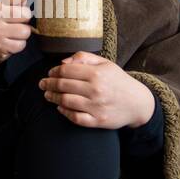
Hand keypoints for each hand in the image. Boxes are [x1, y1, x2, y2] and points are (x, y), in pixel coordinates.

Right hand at [0, 0, 33, 78]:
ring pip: (26, 31)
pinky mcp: (0, 47)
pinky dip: (18, 44)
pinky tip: (8, 42)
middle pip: (26, 14)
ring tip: (10, 32)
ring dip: (21, 33)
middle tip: (11, 22)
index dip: (21, 1)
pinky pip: (22, 44)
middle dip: (23, 20)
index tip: (13, 5)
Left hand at [38, 51, 155, 129]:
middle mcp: (96, 89)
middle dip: (48, 84)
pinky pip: (75, 118)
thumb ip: (83, 57)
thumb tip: (62, 62)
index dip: (54, 72)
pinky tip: (60, 108)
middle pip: (63, 86)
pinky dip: (64, 113)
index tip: (49, 73)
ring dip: (53, 98)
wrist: (137, 103)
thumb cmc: (118, 81)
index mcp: (97, 73)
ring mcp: (97, 106)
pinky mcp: (98, 121)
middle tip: (42, 84)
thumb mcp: (105, 63)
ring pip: (66, 101)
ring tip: (48, 95)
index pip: (66, 70)